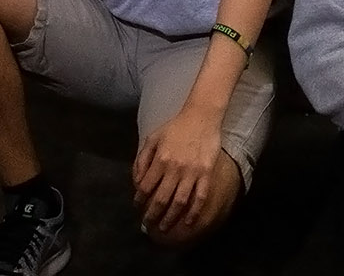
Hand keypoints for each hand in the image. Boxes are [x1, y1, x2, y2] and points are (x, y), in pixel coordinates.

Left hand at [133, 104, 224, 234]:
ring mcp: (192, 172)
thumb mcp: (152, 138)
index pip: (145, 187)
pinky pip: (200, 197)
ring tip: (164, 227)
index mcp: (160, 159)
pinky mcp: (206, 173)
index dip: (139, 200)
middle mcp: (175, 168)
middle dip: (152, 215)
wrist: (201, 116)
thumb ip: (142, 159)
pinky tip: (188, 222)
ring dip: (170, 217)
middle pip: (161, 199)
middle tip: (148, 225)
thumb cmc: (175, 127)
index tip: (138, 207)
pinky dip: (194, 212)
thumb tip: (136, 181)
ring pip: (179, 202)